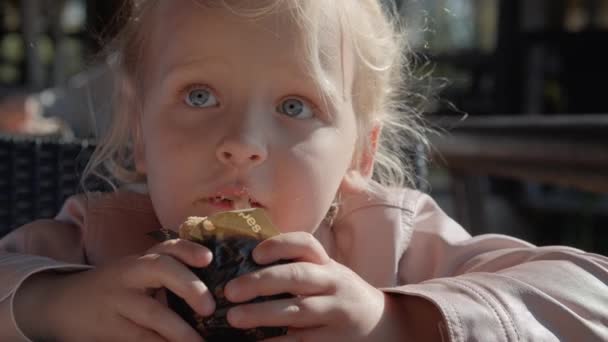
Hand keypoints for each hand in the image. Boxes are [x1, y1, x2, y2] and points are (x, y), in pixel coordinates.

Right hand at [14, 239, 214, 341]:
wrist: (60, 304)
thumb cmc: (112, 288)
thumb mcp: (135, 274)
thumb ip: (167, 274)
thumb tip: (212, 292)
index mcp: (141, 260)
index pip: (168, 247)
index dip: (188, 250)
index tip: (208, 258)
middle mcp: (130, 274)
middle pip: (161, 269)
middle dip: (189, 286)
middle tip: (209, 307)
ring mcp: (117, 301)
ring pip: (153, 313)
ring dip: (181, 331)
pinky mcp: (109, 329)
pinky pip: (140, 339)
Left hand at [223, 232, 405, 340]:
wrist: (380, 324)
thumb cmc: (338, 295)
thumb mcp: (327, 275)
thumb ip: (297, 268)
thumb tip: (243, 263)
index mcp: (328, 264)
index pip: (306, 245)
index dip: (280, 245)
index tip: (254, 254)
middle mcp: (334, 284)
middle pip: (298, 276)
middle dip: (262, 281)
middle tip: (230, 290)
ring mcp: (336, 312)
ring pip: (299, 311)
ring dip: (263, 314)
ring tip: (233, 317)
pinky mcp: (333, 340)